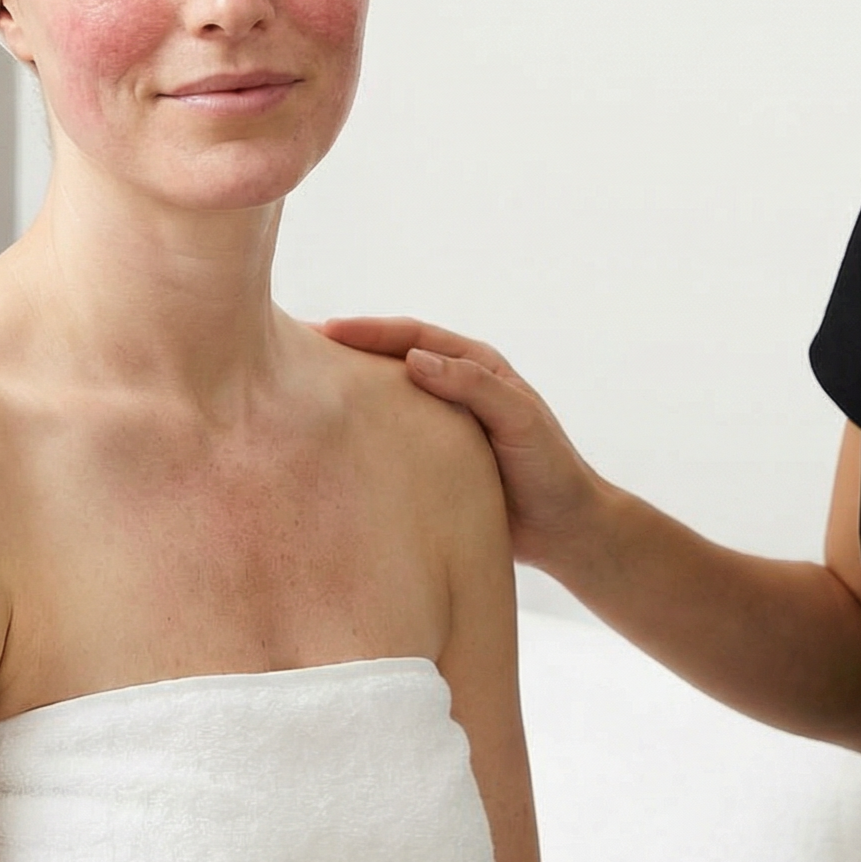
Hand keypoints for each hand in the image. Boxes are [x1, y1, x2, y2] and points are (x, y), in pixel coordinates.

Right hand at [321, 317, 607, 573]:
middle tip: (293, 351)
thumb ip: (473, 386)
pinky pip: (388, 442)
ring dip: (348, 393)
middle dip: (346, 352)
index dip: (368, 331)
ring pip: (385, 401)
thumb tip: (414, 362)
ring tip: (298, 393)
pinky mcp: (432, 463)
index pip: (413, 338)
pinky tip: (327, 445)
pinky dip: (359, 435)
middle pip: (391, 361)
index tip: (325, 330)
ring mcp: (439, 426)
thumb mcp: (520, 420)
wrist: (567, 532)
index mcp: (476, 367)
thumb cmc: (551, 470)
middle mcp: (454, 390)